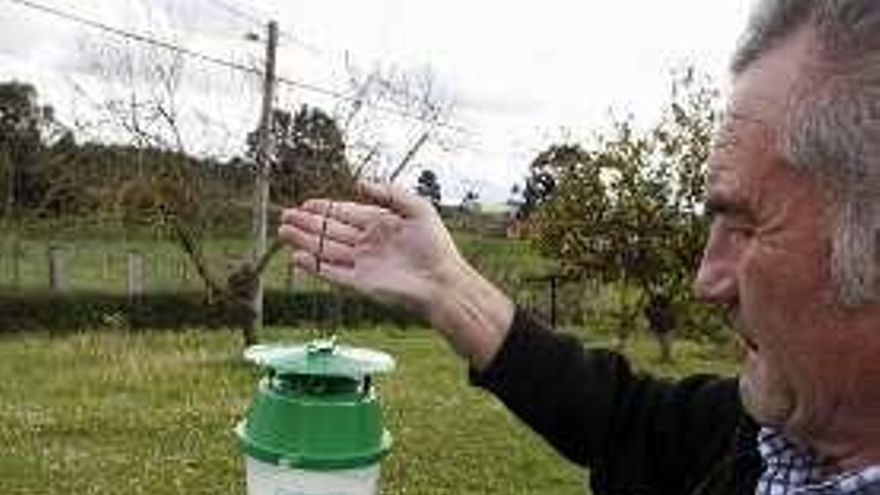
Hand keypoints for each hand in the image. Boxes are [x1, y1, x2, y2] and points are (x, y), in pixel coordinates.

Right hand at [277, 181, 512, 369]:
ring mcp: (362, 264)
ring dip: (304, 241)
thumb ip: (390, 192)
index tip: (306, 203)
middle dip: (308, 223)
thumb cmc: (436, 246)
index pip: (346, 213)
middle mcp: (368, 243)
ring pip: (326, 250)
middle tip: (285, 215)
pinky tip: (296, 257)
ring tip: (283, 231)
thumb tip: (361, 183)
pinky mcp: (359, 283)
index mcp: (381, 224)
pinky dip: (313, 266)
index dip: (325, 209)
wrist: (442, 282)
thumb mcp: (418, 209)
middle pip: (331, 231)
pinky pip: (331, 273)